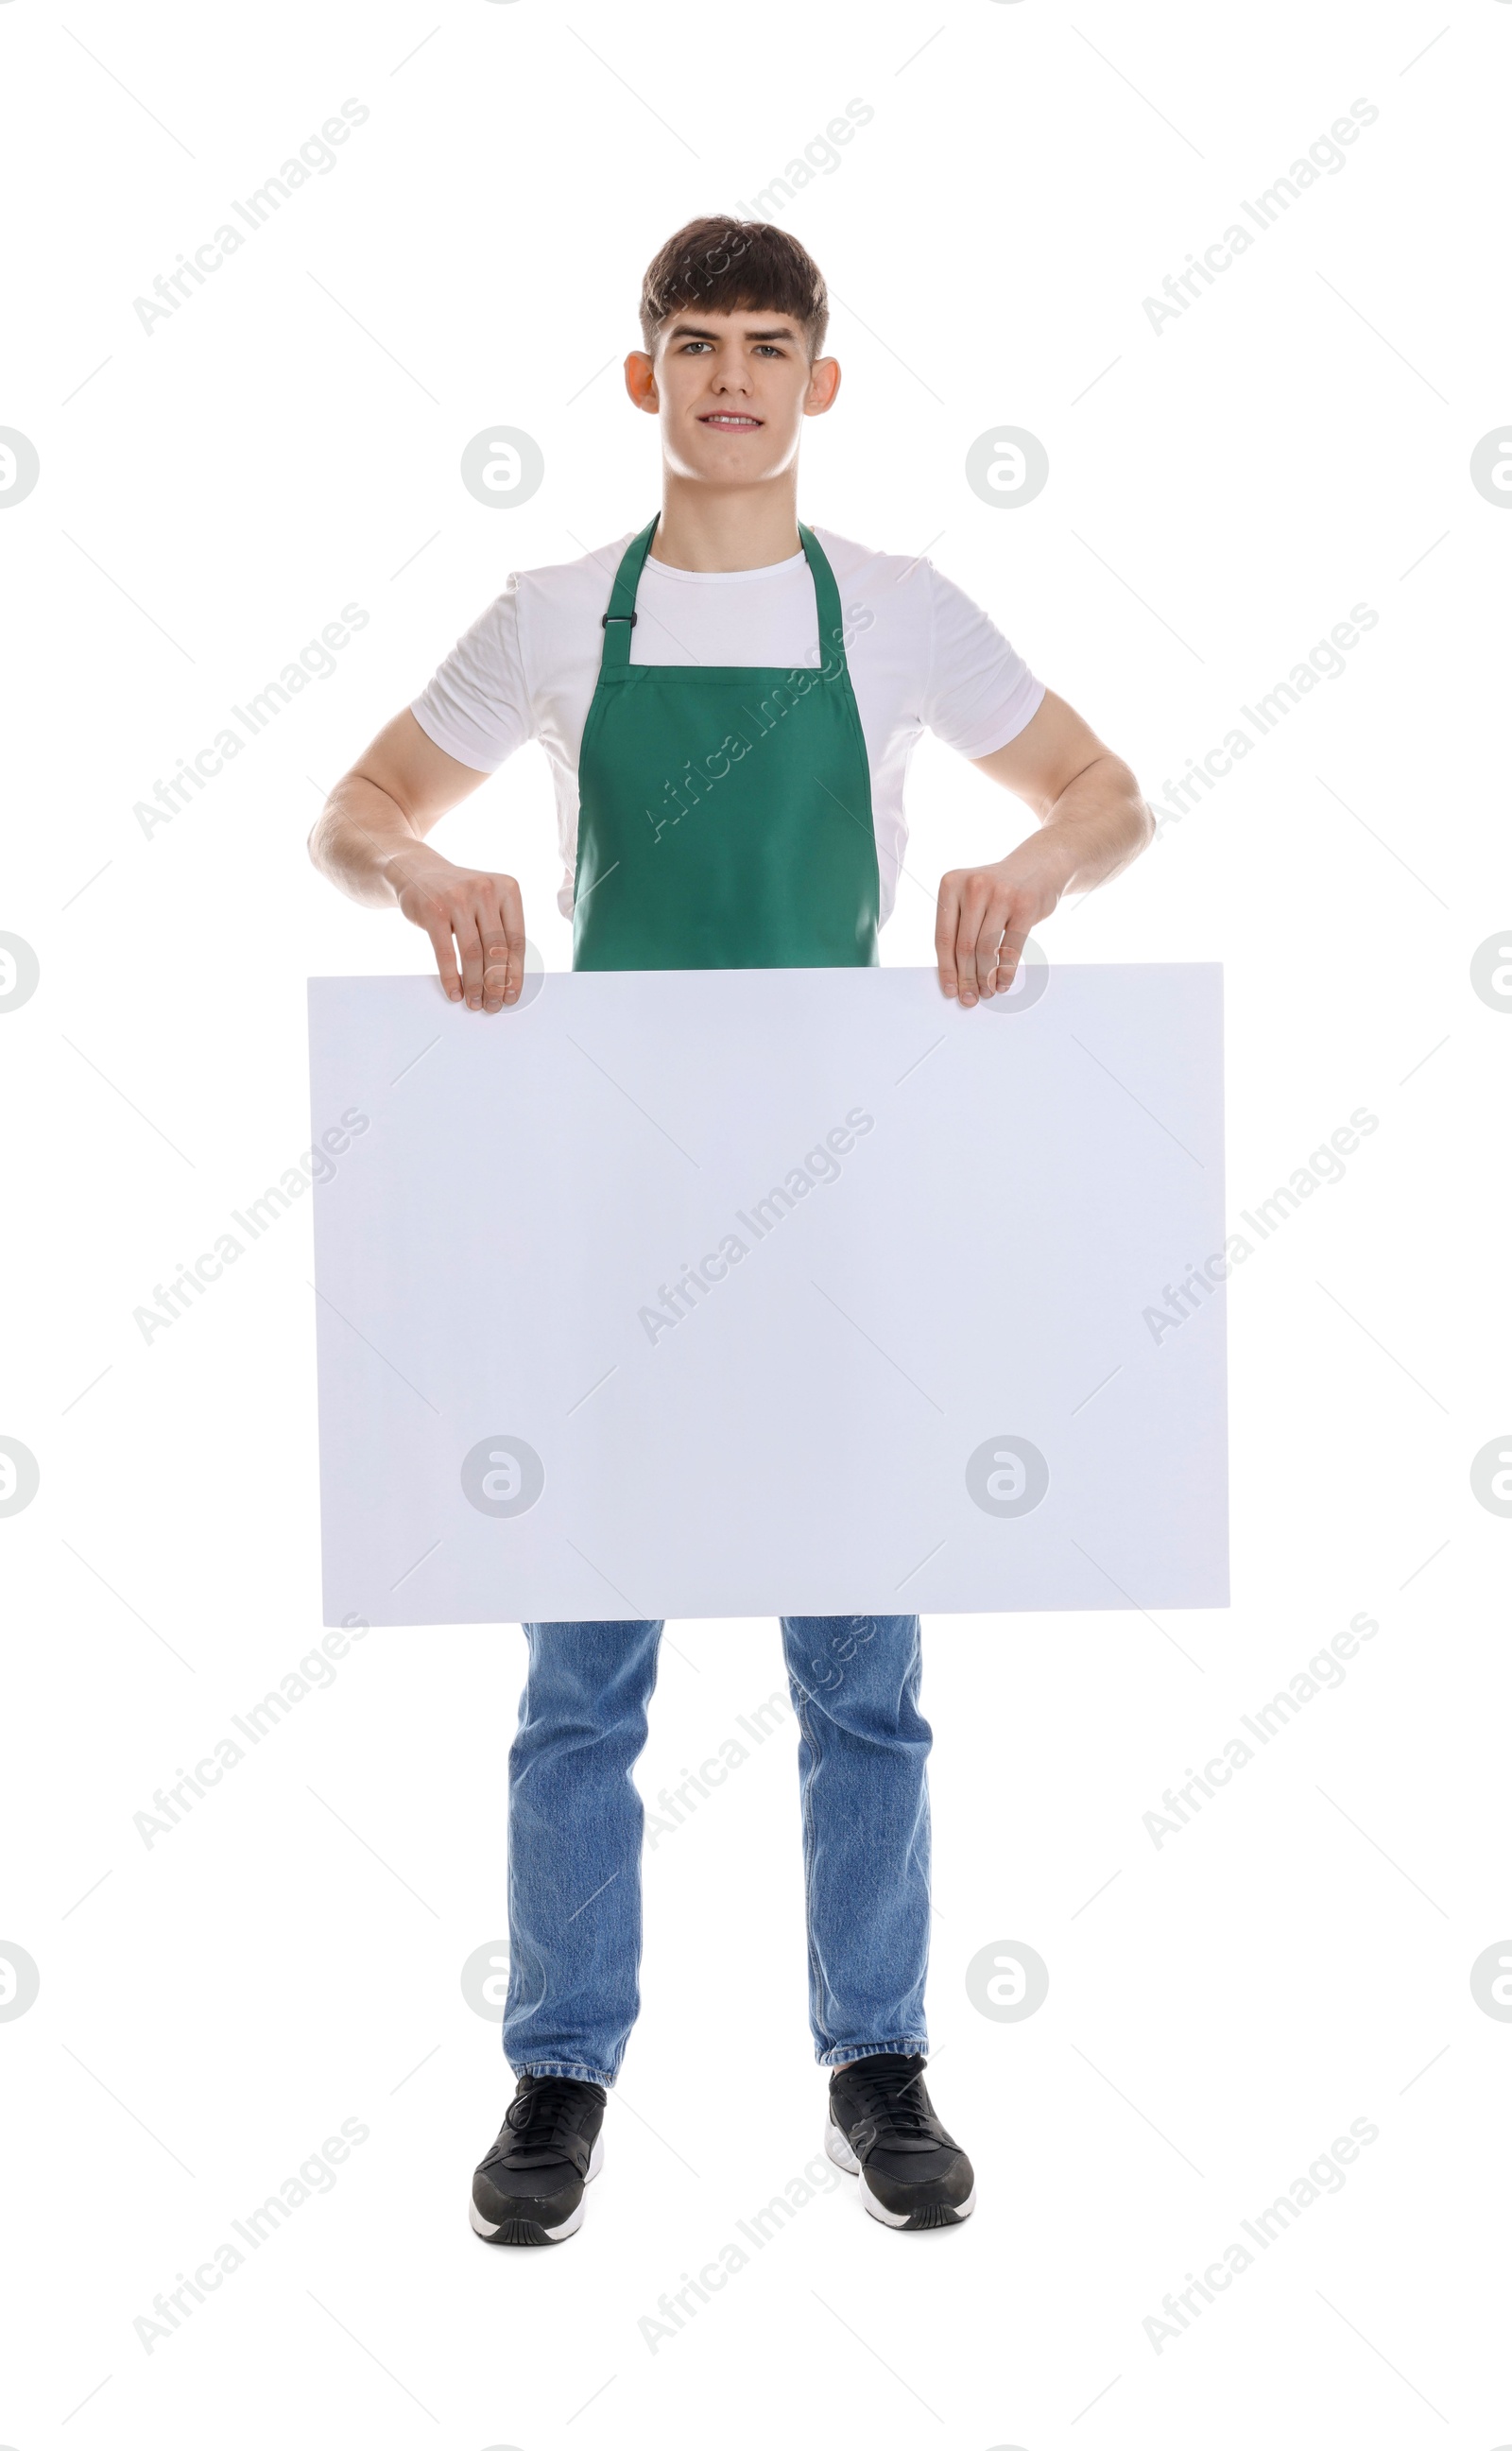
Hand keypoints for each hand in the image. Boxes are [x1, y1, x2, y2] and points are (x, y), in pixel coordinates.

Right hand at [390, 849, 526, 1011]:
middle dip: (496, 984)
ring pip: (473, 954)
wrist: (417, 872)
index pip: (516, 940)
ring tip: (474, 1002)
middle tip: (493, 1005)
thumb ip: (500, 930)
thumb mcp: (486, 902)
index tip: (512, 995)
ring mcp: (459, 899)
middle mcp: (486, 891)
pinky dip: (451, 978)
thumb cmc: (458, 895)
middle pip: (496, 949)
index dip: (516, 973)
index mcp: (507, 889)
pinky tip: (455, 992)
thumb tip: (508, 980)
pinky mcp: (434, 911)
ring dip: (475, 985)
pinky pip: (447, 953)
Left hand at [934, 843, 1070, 1006]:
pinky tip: (1003, 983)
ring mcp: (1000, 894)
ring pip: (986, 949)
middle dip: (966, 978)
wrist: (1039, 865)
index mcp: (951, 884)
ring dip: (985, 977)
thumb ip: (959, 926)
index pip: (944, 937)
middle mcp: (973, 886)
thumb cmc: (1000, 889)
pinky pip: (1011, 948)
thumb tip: (954, 975)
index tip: (950, 990)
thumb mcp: (972, 897)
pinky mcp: (1025, 905)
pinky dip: (1006, 971)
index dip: (946, 969)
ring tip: (987, 991)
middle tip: (970, 997)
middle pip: (964, 946)